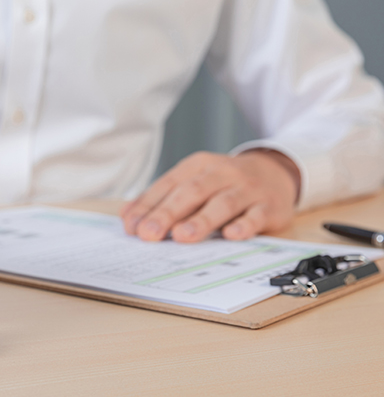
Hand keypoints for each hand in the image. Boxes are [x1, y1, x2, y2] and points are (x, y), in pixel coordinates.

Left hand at [120, 150, 299, 242]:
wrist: (275, 172)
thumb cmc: (224, 183)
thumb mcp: (194, 182)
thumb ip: (163, 199)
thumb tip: (128, 217)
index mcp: (197, 166)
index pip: (168, 185)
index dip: (148, 206)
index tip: (131, 226)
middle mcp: (221, 173)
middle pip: (191, 193)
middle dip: (167, 213)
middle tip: (149, 233)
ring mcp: (246, 189)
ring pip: (222, 203)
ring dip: (201, 220)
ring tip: (182, 236)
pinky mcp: (268, 206)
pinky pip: (256, 215)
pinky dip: (245, 225)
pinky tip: (232, 234)